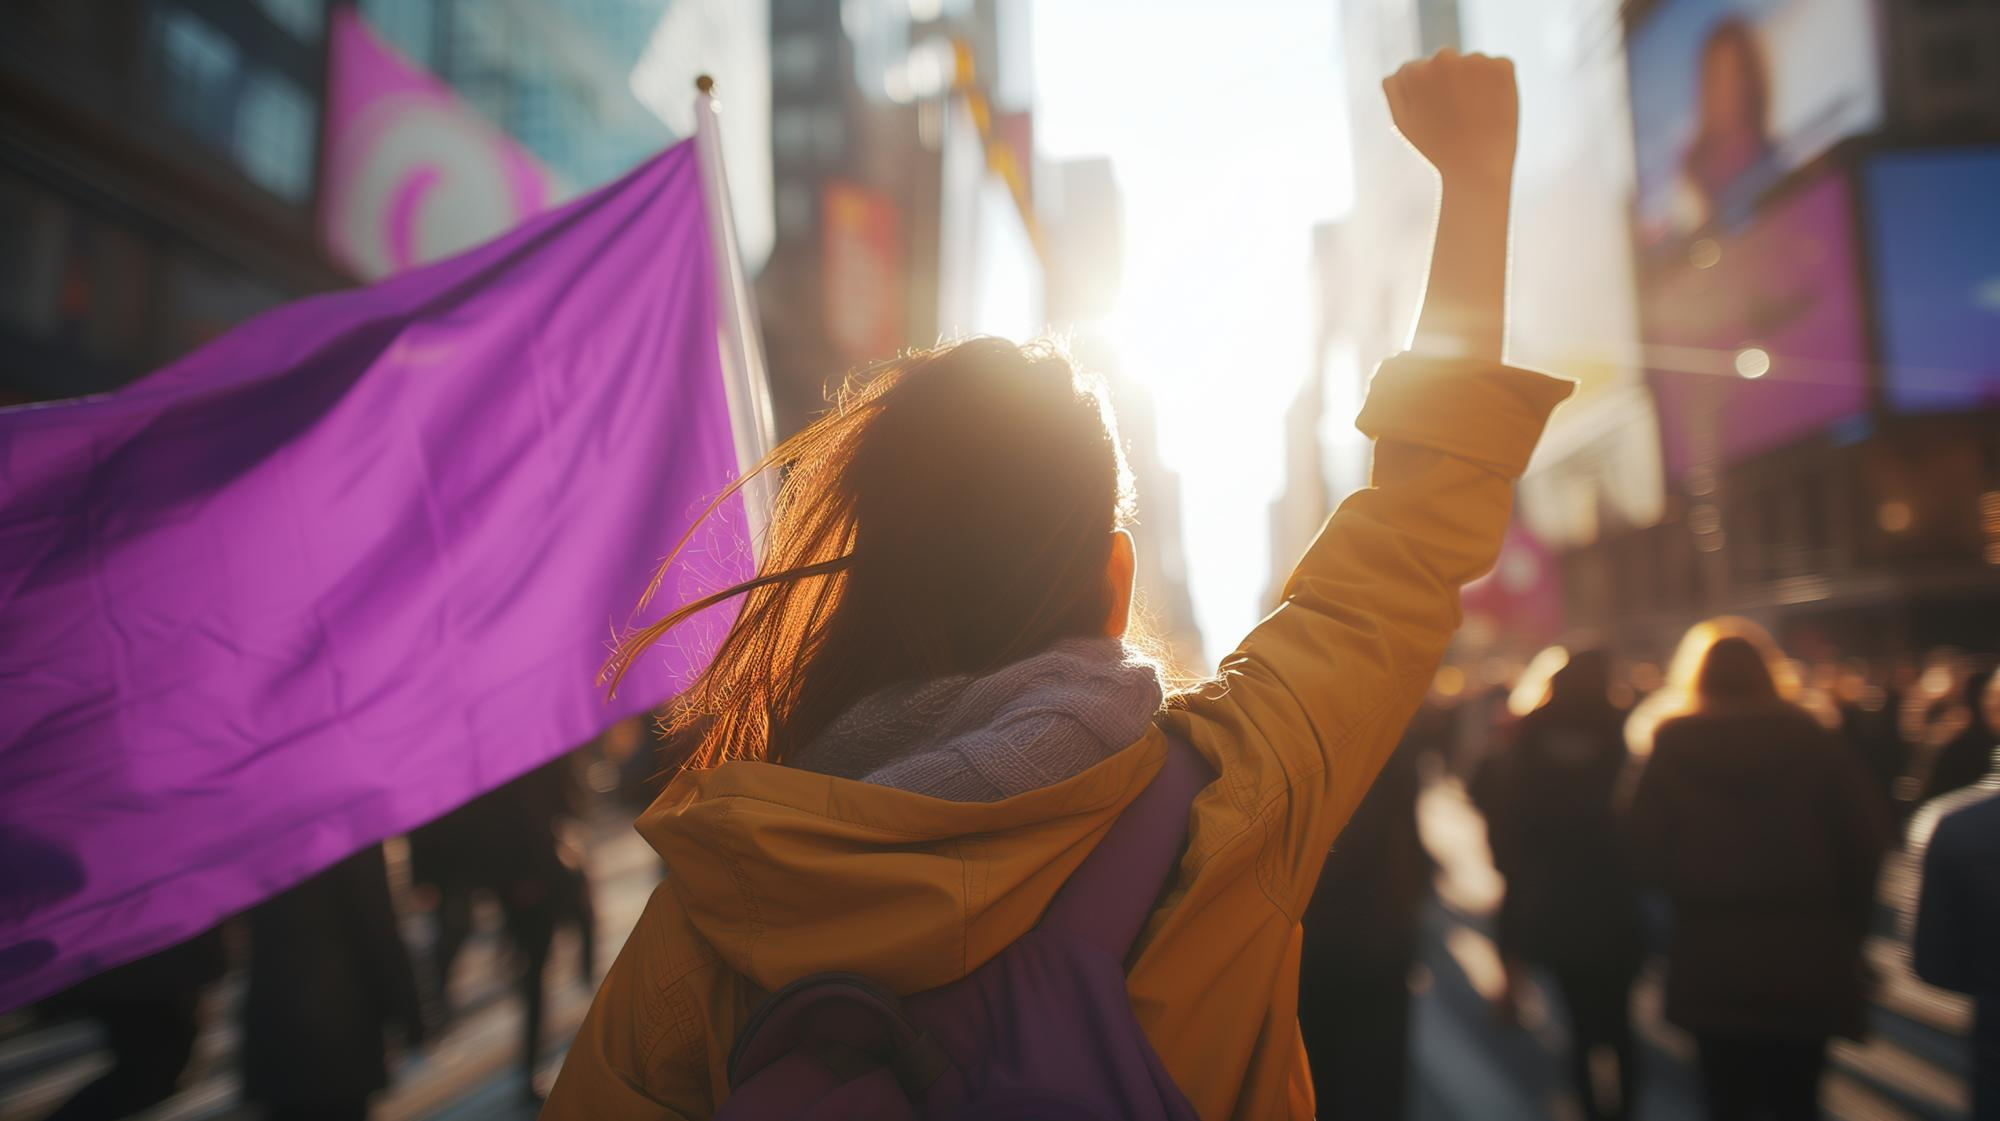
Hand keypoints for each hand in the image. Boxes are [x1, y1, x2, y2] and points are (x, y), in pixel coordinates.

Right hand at [1383, 49, 1517, 186]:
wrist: (1475, 170)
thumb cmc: (1436, 150)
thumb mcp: (1402, 122)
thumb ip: (1395, 90)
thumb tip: (1397, 71)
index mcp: (1416, 70)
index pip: (1419, 69)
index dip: (1426, 93)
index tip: (1434, 114)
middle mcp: (1444, 56)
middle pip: (1446, 62)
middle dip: (1450, 82)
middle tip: (1455, 116)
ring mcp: (1476, 59)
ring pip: (1472, 66)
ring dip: (1474, 82)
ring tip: (1475, 116)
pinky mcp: (1503, 66)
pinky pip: (1498, 68)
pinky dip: (1498, 85)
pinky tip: (1492, 109)